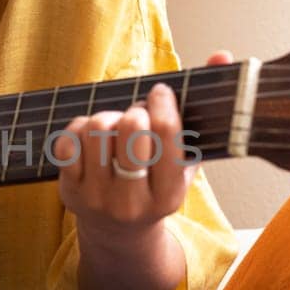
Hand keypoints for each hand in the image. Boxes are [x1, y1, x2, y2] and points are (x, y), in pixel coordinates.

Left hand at [53, 51, 234, 239]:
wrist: (119, 234)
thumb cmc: (157, 187)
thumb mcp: (187, 160)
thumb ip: (204, 110)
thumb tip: (222, 55)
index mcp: (169, 196)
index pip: (167, 132)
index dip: (162, 101)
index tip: (159, 93)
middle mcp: (133, 202)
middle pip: (131, 127)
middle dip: (135, 109)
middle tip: (137, 114)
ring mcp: (97, 198)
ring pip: (97, 128)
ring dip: (107, 116)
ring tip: (115, 126)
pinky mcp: (69, 192)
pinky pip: (68, 140)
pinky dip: (80, 128)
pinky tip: (92, 136)